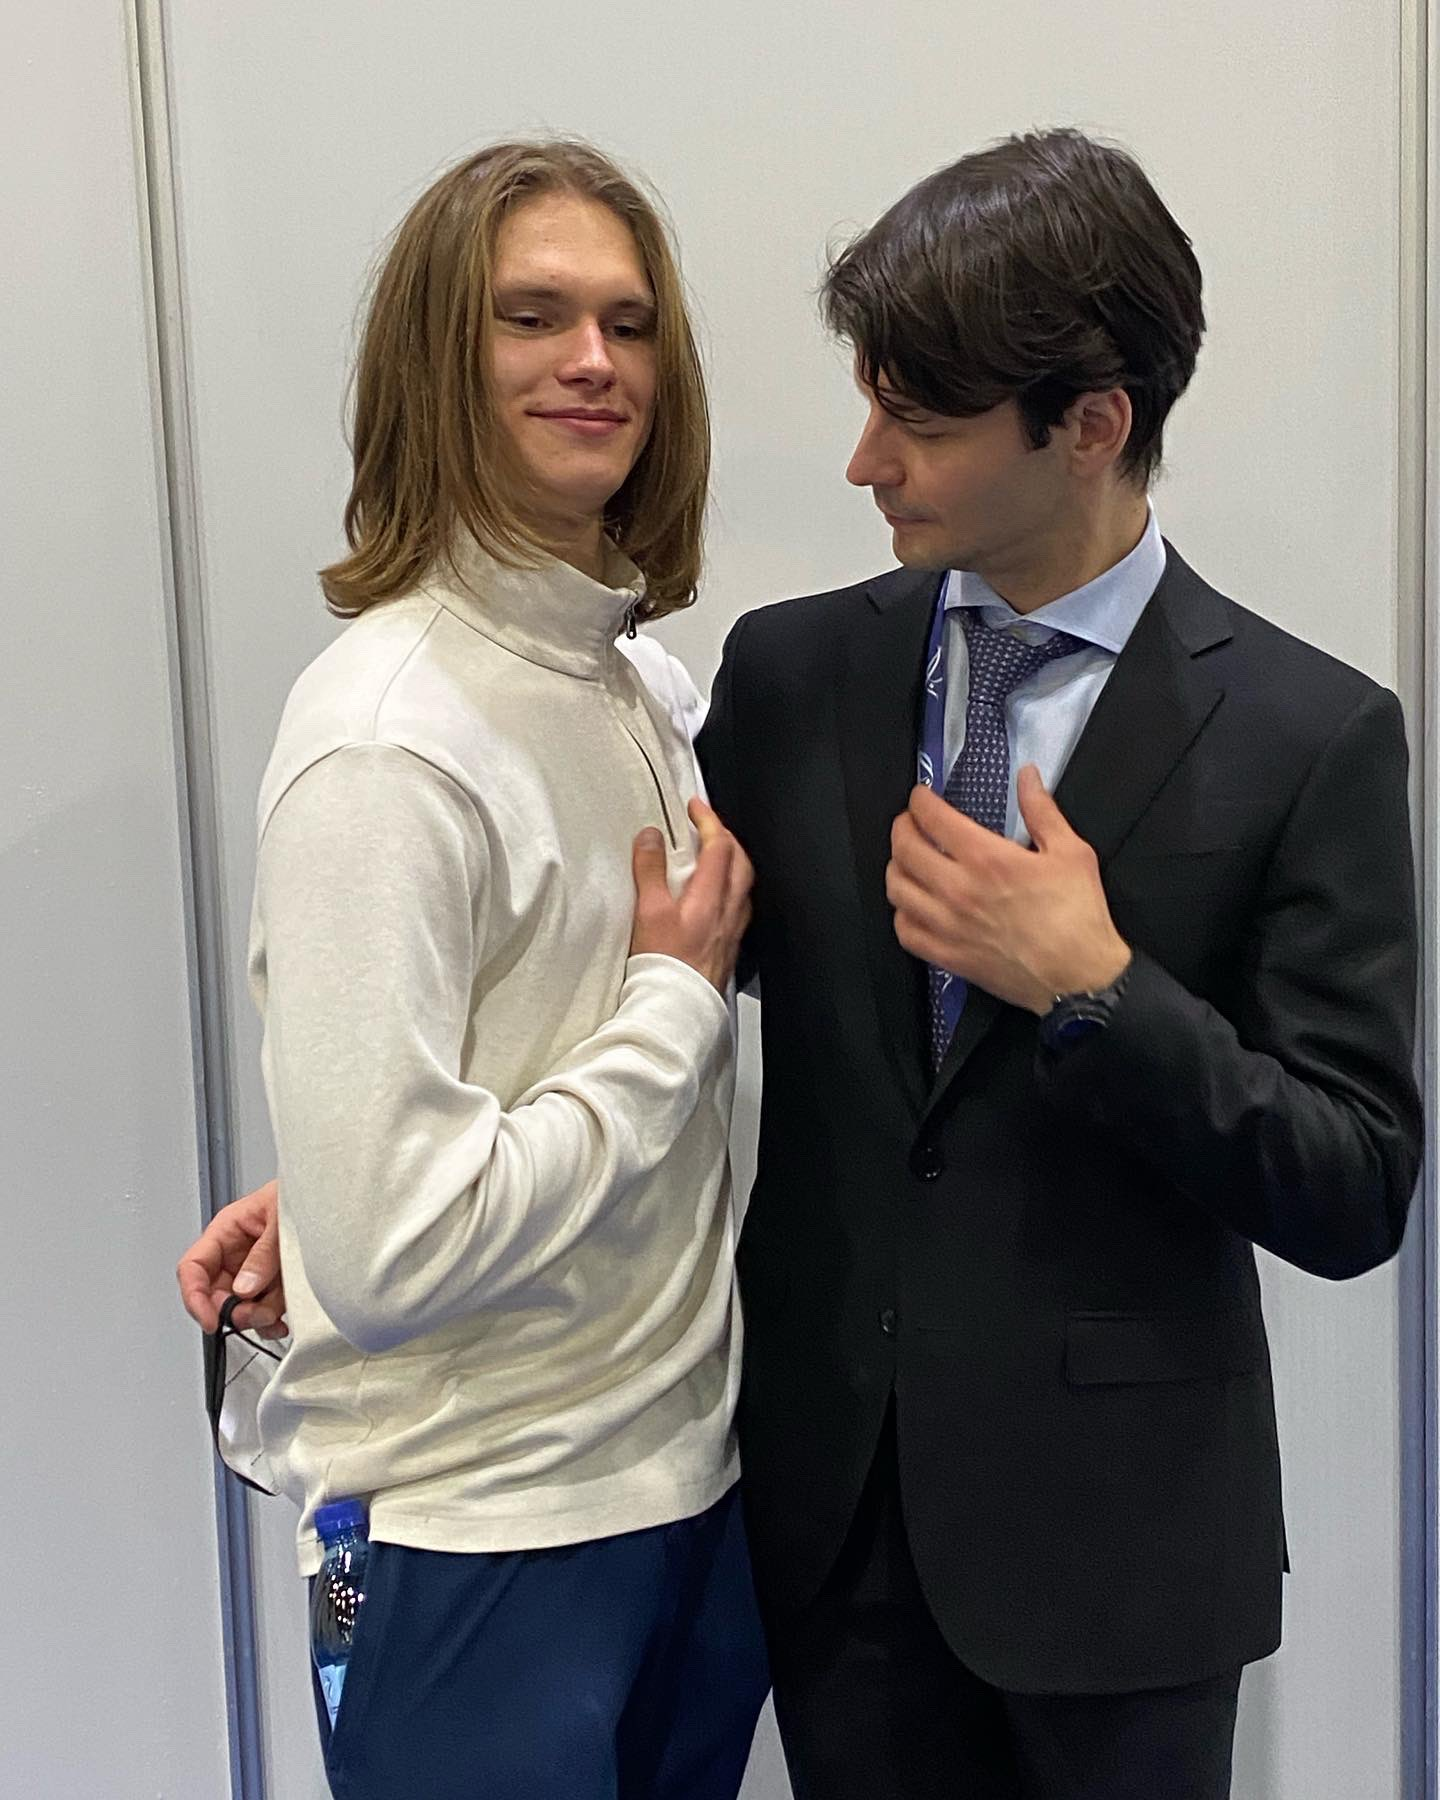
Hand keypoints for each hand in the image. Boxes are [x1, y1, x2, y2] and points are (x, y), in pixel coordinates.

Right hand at [176, 1179, 286, 1336]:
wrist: (331, 1198)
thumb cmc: (301, 1194)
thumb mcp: (281, 1218)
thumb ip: (264, 1253)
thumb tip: (244, 1287)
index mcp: (227, 1231)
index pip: (193, 1267)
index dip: (194, 1297)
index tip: (211, 1320)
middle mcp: (235, 1255)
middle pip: (216, 1295)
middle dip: (236, 1312)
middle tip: (260, 1314)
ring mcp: (253, 1272)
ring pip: (241, 1308)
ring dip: (259, 1317)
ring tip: (280, 1309)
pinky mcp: (272, 1285)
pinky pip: (263, 1312)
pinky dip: (271, 1322)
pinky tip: (282, 1321)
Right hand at [630, 798, 753, 994]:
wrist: (677, 1007)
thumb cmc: (663, 965)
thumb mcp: (648, 912)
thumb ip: (650, 871)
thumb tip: (651, 837)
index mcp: (710, 897)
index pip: (719, 846)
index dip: (708, 820)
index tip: (695, 806)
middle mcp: (729, 911)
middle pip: (740, 862)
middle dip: (725, 837)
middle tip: (707, 826)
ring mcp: (732, 930)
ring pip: (743, 884)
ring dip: (731, 862)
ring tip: (713, 856)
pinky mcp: (729, 947)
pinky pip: (739, 906)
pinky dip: (730, 888)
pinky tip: (716, 896)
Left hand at [887, 767, 1130, 1013]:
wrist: (1079, 978)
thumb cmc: (1078, 916)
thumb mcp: (1071, 852)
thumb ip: (1043, 811)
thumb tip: (1027, 777)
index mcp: (988, 859)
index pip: (933, 819)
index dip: (920, 801)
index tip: (921, 798)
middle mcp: (959, 890)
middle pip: (904, 850)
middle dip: (902, 828)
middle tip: (910, 823)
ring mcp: (949, 926)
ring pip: (897, 889)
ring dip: (896, 867)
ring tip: (907, 860)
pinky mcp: (948, 956)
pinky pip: (905, 931)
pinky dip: (902, 913)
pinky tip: (913, 905)